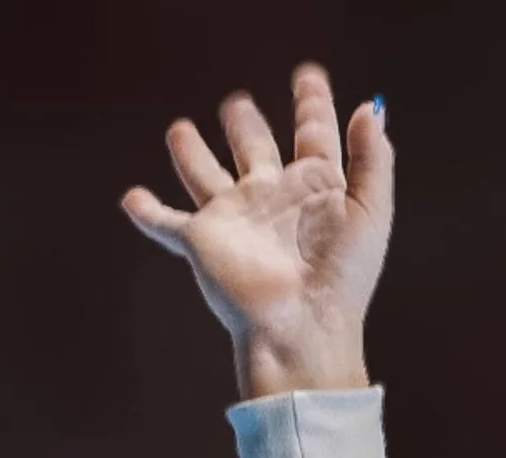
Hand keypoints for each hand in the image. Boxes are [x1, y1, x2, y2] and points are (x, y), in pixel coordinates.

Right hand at [121, 62, 391, 400]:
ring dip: (191, 154)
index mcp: (315, 190)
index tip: (308, 79)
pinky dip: (147, 212)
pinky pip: (167, 224)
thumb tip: (371, 110)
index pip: (313, 136)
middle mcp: (272, 200)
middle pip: (254, 149)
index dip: (312, 106)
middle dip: (245, 125)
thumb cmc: (340, 281)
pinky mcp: (202, 243)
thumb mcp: (371, 213)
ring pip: (206, 175)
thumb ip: (373, 160)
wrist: (301, 330)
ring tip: (179, 130)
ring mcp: (234, 220)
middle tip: (238, 105)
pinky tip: (131, 199)